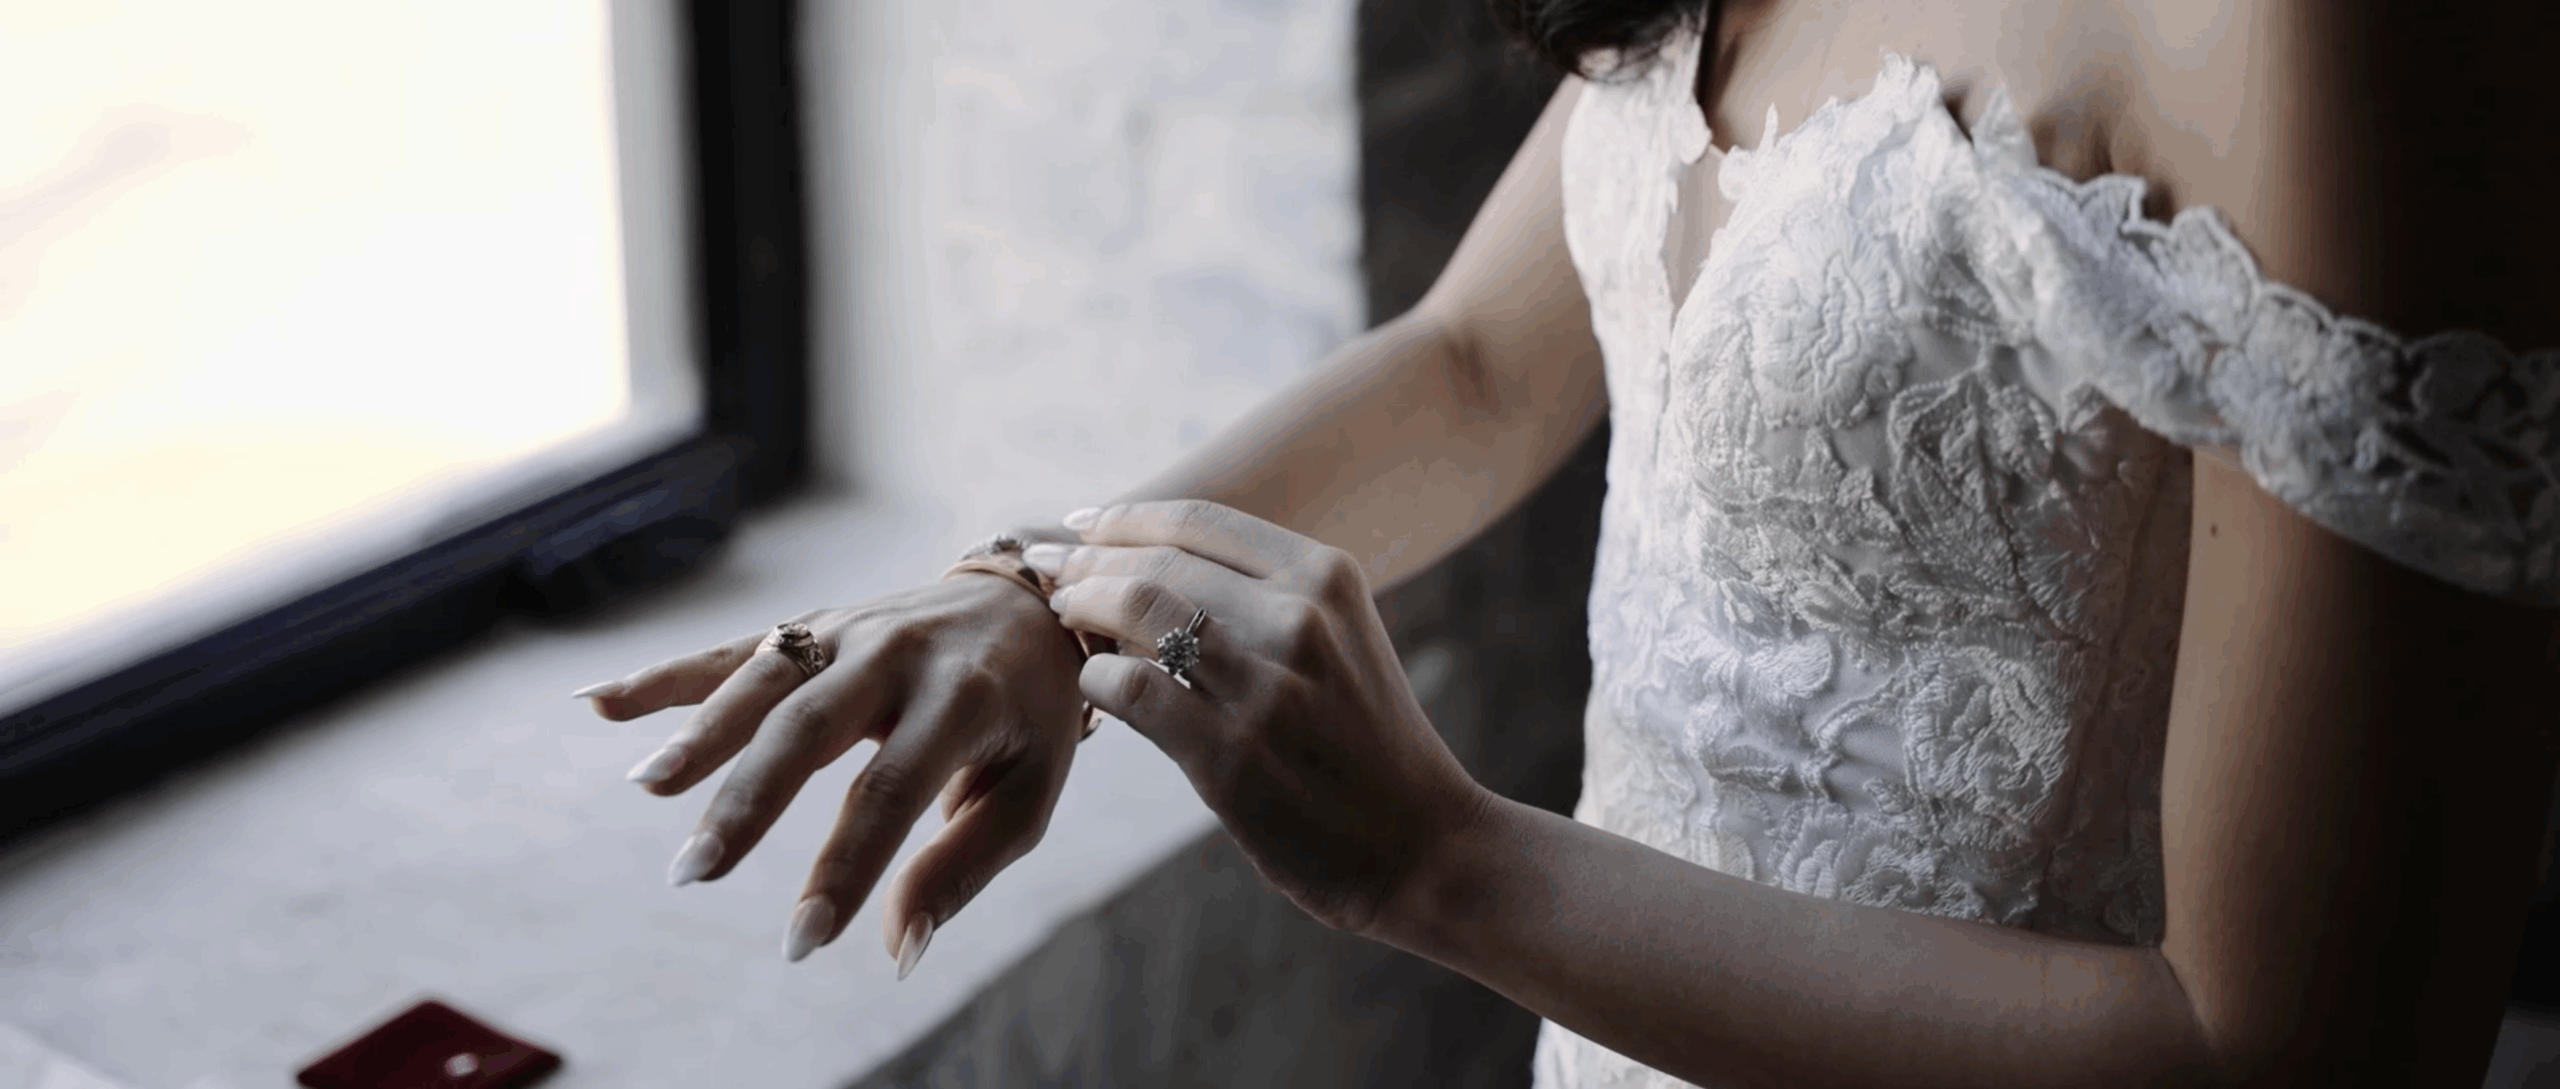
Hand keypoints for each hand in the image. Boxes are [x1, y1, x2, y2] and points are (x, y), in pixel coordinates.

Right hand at [574, 572, 1088, 969]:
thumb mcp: (1028, 793)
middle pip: (808, 727)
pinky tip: (597, 706)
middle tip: (695, 872)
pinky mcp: (812, 623)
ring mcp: (847, 629)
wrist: (1029, 604)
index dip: (844, 868)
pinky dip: (665, 677)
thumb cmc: (1029, 718)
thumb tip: (897, 952)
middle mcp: (898, 653)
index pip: (891, 791)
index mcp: (963, 698)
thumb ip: (962, 868)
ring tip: (647, 788)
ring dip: (698, 733)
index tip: (801, 942)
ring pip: (761, 679)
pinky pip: (731, 649)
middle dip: (748, 801)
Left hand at [1030, 500, 1495, 936]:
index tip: (1079, 525)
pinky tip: (1096, 690)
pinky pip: (1131, 692)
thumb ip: (1266, 597)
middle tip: (1048, 575)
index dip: (1124, 517)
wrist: (1423, 844)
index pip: (1198, 520)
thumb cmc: (1366, 744)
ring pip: (1135, 611)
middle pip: (1155, 560)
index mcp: (1326, 577)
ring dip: (1082, 610)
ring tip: (1063, 621)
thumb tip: (1151, 561)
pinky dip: (1098, 682)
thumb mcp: (1341, 640)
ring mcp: (1264, 686)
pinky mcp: (1231, 754)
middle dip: (1086, 562)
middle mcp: (1299, 617)